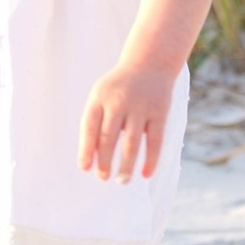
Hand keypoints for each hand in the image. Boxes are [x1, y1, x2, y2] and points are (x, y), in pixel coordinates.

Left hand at [78, 64, 173, 182]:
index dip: (86, 150)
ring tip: (122, 181)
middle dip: (104, 161)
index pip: (89, 127)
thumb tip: (89, 159)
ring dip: (126, 165)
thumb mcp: (101, 96)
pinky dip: (151, 159)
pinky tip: (146, 174)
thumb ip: (94, 122)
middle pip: (109, 137)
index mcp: (100, 98)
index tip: (85, 169)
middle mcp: (119, 101)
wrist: (149, 63)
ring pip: (132, 143)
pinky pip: (155, 141)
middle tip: (103, 178)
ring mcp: (141, 107)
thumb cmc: (118, 88)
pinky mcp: (160, 112)